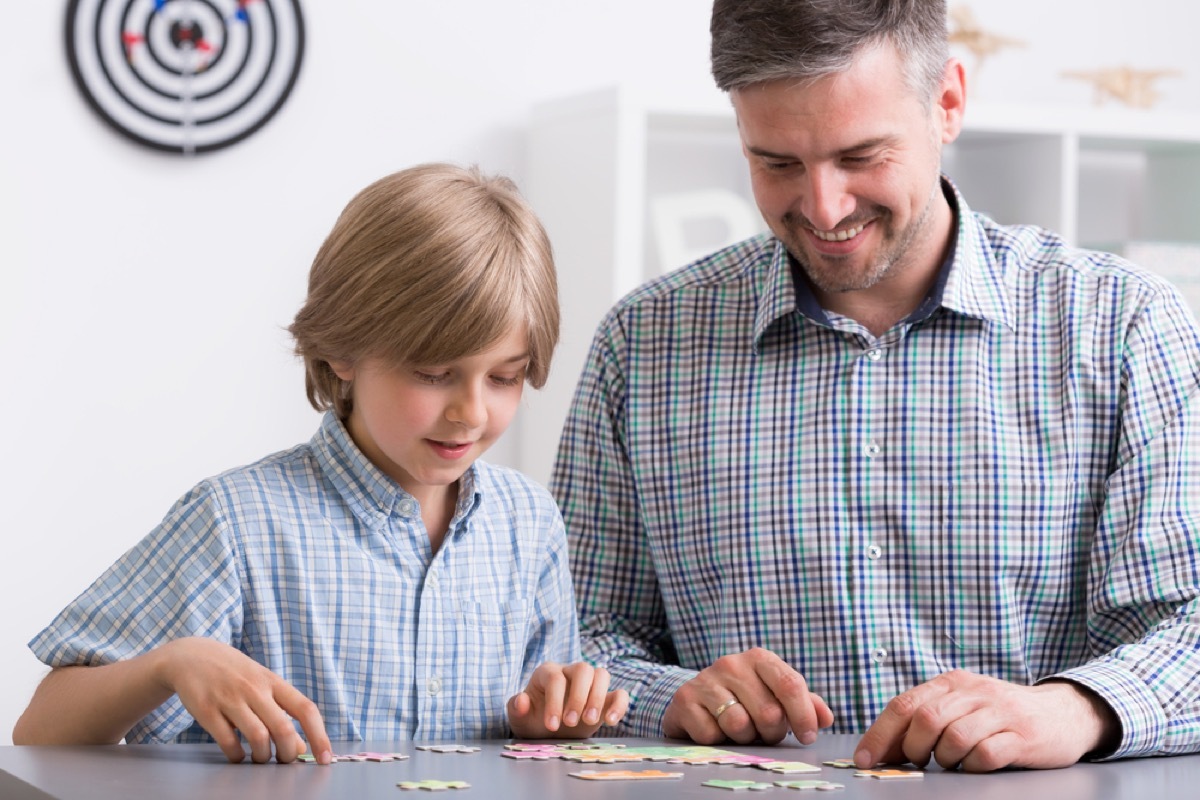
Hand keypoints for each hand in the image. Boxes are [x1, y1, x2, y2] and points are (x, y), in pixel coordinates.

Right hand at [153, 637, 331, 763]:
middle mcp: (254, 688)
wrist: (191, 656)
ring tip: (260, 758)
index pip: (305, 709)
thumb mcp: (261, 685)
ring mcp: (230, 698)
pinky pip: (228, 742)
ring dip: (263, 757)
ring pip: (258, 737)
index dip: (319, 735)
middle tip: (284, 761)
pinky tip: (238, 755)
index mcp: (273, 681)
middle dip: (288, 753)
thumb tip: (302, 748)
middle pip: (283, 728)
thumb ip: (283, 712)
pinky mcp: (206, 710)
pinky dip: (237, 756)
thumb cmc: (234, 674)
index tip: (326, 757)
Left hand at [507, 662, 628, 737]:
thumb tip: (522, 700)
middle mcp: (571, 672)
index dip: (555, 701)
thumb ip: (516, 708)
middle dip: (579, 697)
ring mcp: (590, 684)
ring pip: (602, 674)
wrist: (548, 729)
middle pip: (583, 669)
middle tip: (571, 722)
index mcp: (548, 672)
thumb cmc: (533, 719)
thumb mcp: (519, 717)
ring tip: (589, 722)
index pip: (556, 679)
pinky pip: (620, 693)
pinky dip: (619, 705)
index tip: (552, 726)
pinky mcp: (606, 699)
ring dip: (598, 698)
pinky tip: (610, 721)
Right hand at [662, 647, 833, 744]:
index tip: (808, 737)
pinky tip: (714, 729)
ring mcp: (705, 679)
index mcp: (759, 658)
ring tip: (739, 730)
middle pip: (768, 712)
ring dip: (743, 738)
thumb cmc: (743, 698)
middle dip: (771, 733)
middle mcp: (731, 663)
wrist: (695, 698)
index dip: (803, 715)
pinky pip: (711, 734)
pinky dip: (717, 740)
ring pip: (739, 725)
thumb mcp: (774, 695)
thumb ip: (804, 704)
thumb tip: (826, 718)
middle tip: (763, 732)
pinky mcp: (685, 699)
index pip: (790, 685)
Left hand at [854, 670, 1119, 771]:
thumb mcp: (962, 704)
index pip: (904, 705)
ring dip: (944, 759)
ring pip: (954, 737)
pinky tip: (975, 765)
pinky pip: (986, 754)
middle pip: (925, 720)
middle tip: (918, 762)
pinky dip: (972, 766)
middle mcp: (973, 692)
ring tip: (951, 762)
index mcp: (952, 682)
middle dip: (913, 748)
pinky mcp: (1022, 736)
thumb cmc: (1000, 714)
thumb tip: (884, 748)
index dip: (880, 734)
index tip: (865, 759)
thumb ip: (927, 718)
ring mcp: (1000, 712)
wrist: (1063, 713)